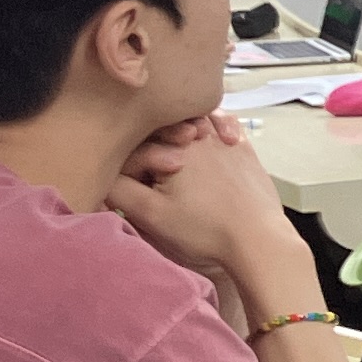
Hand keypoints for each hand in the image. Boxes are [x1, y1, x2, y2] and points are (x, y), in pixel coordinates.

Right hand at [108, 117, 309, 301]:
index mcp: (174, 144)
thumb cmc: (206, 229)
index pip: (134, 145)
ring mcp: (225, 137)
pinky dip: (211, 132)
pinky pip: (221, 126)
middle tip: (159, 178)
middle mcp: (201, 132)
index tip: (137, 191)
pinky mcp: (244, 148)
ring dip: (179, 138)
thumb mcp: (150, 213)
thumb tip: (101, 174)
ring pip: (191, 121)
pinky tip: (208, 149)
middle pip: (161, 130)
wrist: (259, 240)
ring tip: (179, 166)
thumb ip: (117, 189)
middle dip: (153, 150)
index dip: (129, 169)